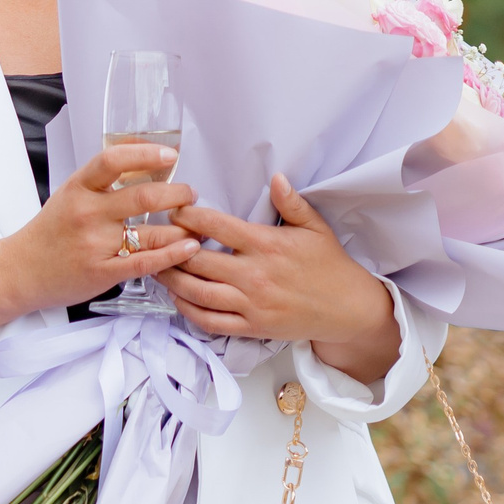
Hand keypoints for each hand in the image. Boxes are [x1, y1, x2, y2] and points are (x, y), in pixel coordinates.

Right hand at [0, 145, 200, 330]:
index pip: (112, 161)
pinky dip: (174, 255)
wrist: (21, 271)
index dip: (145, 154)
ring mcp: (95, 244)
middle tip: (189, 194)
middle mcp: (87, 213)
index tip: (170, 156)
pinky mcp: (104, 272)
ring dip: (183, 228)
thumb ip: (100, 179)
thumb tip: (138, 150)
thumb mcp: (68, 196)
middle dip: (177, 194)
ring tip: (195, 225)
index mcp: (77, 189)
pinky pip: (147, 262)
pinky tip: (189, 248)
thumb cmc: (49, 232)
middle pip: (142, 197)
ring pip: (152, 233)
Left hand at [161, 174, 400, 382]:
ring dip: (170, 279)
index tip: (172, 210)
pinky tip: (177, 298)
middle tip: (153, 238)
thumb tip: (276, 176)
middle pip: (196, 260)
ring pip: (197, 292)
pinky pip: (210, 321)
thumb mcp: (315, 228)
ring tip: (155, 265)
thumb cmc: (330, 265)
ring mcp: (251, 304)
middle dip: (170, 248)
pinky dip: (187, 310)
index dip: (187, 216)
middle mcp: (254, 275)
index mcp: (266, 245)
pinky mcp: (252, 327)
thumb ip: (292, 203)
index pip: (215, 226)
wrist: (351, 310)